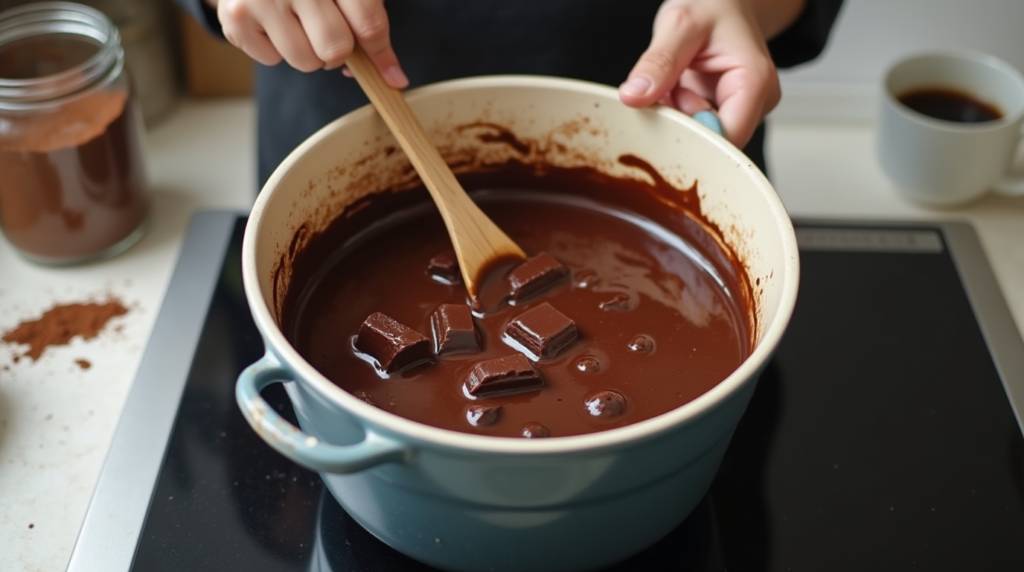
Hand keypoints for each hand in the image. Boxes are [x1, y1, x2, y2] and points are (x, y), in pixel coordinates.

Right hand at [212, 0, 408, 87]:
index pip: (368, 22)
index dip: (382, 55)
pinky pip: (272, 61)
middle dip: (337, 51)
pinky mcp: (236, 16)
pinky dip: (274, 50)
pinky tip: (270, 22)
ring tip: (295, 24)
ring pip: (306, 62)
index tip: (392, 76)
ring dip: (307, 53)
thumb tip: (390, 76)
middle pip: (336, 49)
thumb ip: (366, 21)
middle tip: (325, 31)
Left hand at [619, 0, 801, 147]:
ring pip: (700, 138)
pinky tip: (677, 90)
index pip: (726, 139)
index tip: (665, 113)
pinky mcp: (726, 113)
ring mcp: (743, 110)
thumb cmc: (713, 5)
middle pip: (713, 143)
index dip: (691, 136)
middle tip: (669, 88)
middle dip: (679, 124)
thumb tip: (634, 97)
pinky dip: (676, 114)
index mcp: (755, 83)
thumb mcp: (679, 24)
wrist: (723, 1)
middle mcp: (756, 103)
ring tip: (676, 83)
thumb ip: (658, 62)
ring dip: (675, 118)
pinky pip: (694, 128)